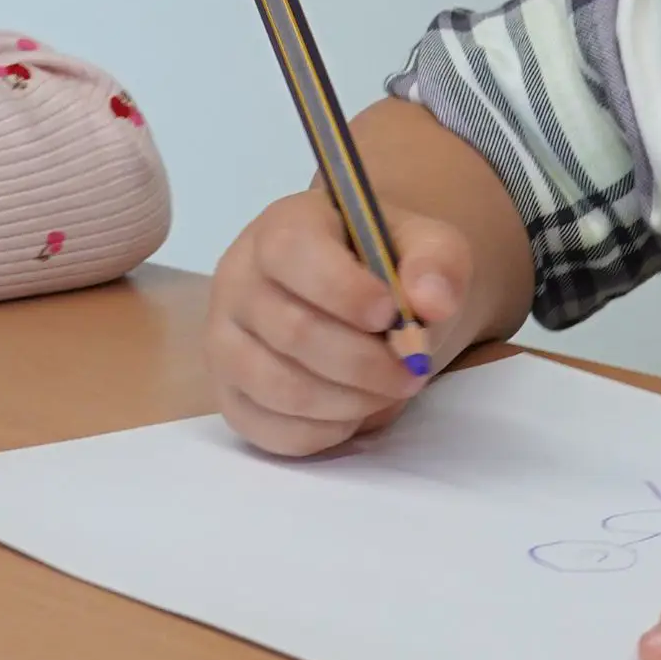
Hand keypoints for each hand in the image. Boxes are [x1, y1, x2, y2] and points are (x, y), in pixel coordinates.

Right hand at [204, 187, 471, 457]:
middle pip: (293, 332)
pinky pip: (269, 430)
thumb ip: (437, 263)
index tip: (392, 314)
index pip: (292, 252)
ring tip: (391, 390)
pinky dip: (324, 432)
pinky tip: (357, 411)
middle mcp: (238, 281)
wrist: (363, 295)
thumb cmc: (388, 265)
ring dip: (349, 402)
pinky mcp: (228, 395)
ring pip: (279, 387)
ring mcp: (223, 341)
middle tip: (413, 371)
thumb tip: (432, 303)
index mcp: (282, 227)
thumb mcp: (428, 246)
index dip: (345, 290)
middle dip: (365, 363)